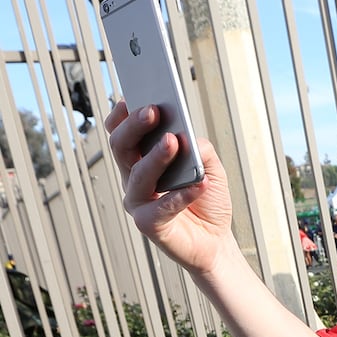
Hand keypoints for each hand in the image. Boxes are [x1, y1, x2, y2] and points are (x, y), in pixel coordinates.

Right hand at [106, 101, 231, 274]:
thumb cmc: (207, 200)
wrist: (215, 241)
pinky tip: (198, 184)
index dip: (122, 115)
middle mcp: (133, 177)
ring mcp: (137, 201)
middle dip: (136, 126)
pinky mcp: (148, 224)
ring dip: (156, 156)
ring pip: (139, 174)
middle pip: (122, 146)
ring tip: (174, 141)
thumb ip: (200, 148)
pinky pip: (161, 208)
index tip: (132, 96)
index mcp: (141, 159)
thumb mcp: (211, 168)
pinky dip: (181, 195)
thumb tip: (188, 136)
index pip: (121, 132)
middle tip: (153, 111)